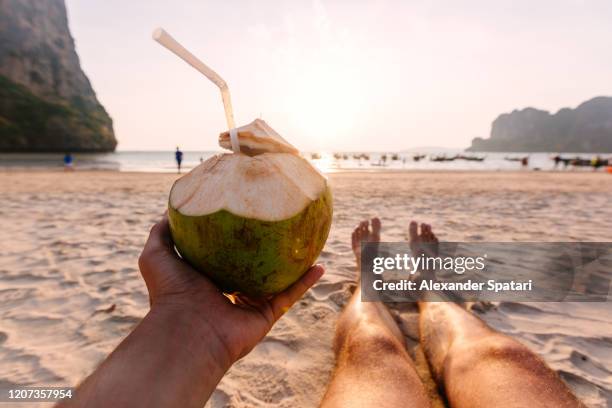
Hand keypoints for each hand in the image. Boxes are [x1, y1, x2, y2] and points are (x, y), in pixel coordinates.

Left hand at [138, 215, 324, 365]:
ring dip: (294, 265)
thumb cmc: (169, 291)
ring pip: (278, 280)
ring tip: (308, 243)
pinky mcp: (266, 315)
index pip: (226, 255)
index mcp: (208, 278)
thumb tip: (171, 211)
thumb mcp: (155, 254)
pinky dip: (306, 282)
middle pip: (256, 267)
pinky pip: (290, 295)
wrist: (186, 328)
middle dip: (269, 251)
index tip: (249, 217)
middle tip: (283, 227)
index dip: (237, 238)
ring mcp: (250, 305)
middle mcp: (230, 292)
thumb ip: (161, 232)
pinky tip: (320, 265)